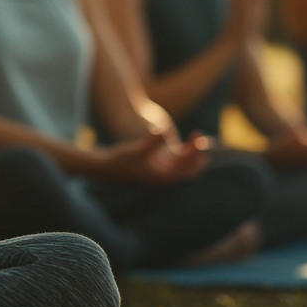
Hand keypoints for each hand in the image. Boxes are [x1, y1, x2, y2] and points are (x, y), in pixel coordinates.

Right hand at [93, 130, 210, 184]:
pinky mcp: (156, 164)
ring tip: (197, 137)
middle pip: (189, 167)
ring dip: (191, 152)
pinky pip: (176, 160)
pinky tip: (185, 143)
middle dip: (197, 153)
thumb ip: (151, 142)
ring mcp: (161, 170)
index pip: (187, 168)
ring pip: (183, 164)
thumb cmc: (120, 160)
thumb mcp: (136, 150)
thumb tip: (164, 130)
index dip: (196, 155)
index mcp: (163, 176)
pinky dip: (183, 152)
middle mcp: (164, 175)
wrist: (105, 166)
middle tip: (201, 137)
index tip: (199, 140)